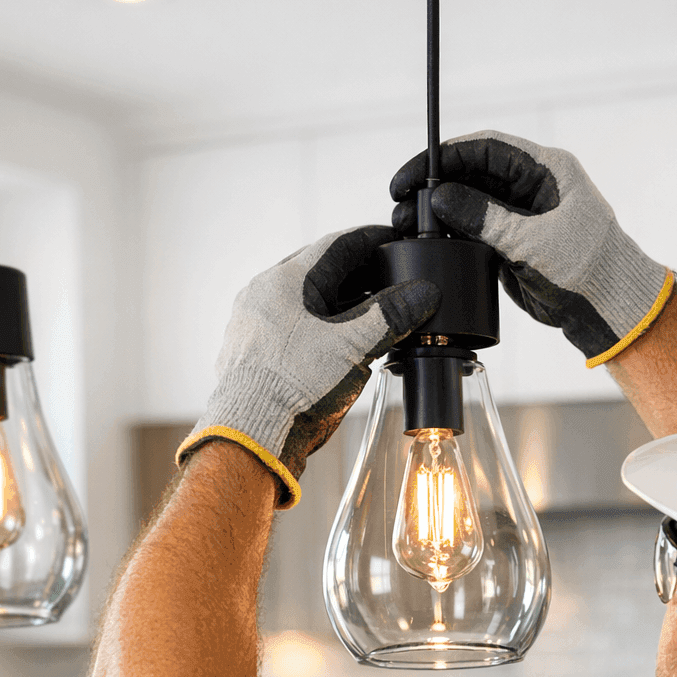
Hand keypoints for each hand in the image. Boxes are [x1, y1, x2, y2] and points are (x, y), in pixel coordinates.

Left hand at [177, 226, 439, 507]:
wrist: (252, 435)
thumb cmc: (293, 385)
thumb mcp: (354, 343)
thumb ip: (392, 314)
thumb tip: (424, 292)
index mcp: (286, 278)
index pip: (340, 243)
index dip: (375, 240)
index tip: (398, 242)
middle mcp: (266, 294)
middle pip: (324, 271)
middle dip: (362, 276)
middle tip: (395, 284)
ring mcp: (258, 324)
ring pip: (310, 302)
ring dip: (344, 306)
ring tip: (375, 318)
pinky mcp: (257, 353)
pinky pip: (297, 327)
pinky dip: (325, 329)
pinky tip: (343, 347)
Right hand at [390, 130, 674, 367]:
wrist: (608, 310)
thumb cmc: (587, 268)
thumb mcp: (532, 241)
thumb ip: (485, 217)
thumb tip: (439, 197)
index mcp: (546, 169)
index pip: (485, 149)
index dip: (444, 158)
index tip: (412, 176)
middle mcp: (532, 185)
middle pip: (472, 172)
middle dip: (435, 185)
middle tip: (400, 202)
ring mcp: (522, 213)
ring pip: (470, 201)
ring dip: (438, 211)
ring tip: (405, 223)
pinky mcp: (514, 241)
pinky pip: (475, 228)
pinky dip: (450, 233)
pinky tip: (427, 240)